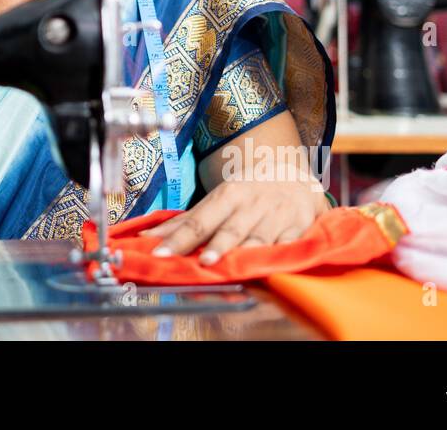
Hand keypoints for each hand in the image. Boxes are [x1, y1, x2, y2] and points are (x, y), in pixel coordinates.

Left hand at [140, 172, 329, 260]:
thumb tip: (146, 240)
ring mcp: (277, 218)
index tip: (159, 253)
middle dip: (217, 245)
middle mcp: (251, 206)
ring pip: (260, 240)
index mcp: (227, 196)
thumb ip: (185, 223)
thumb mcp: (217, 200)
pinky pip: (289, 247)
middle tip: (202, 262)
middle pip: (230, 229)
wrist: (292, 177)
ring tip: (233, 268)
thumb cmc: (247, 193)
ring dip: (246, 255)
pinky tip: (271, 270)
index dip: (179, 239)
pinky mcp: (300, 230)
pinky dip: (280, 258)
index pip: (199, 221)